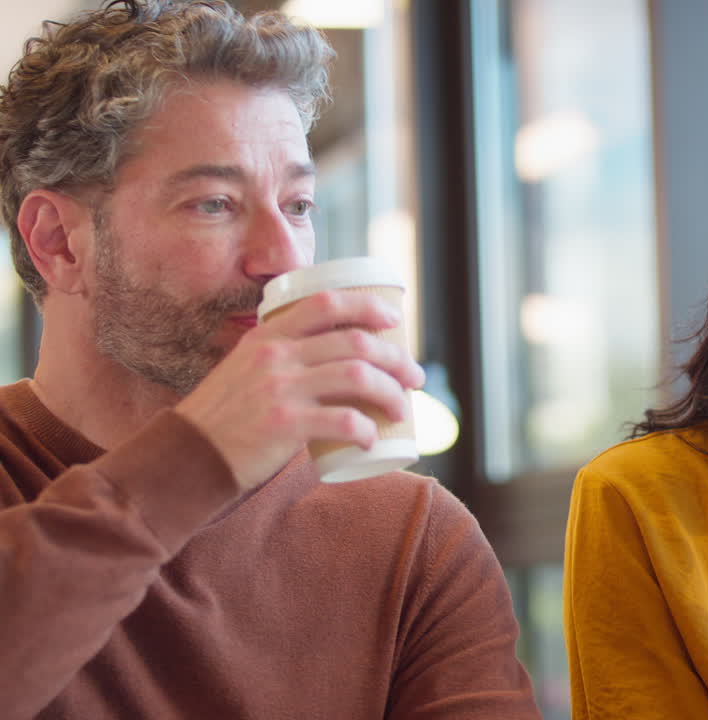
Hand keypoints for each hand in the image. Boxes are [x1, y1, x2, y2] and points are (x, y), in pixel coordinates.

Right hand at [175, 290, 425, 490]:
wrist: (187, 456)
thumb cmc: (224, 417)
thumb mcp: (245, 369)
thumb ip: (279, 358)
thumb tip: (329, 356)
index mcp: (267, 335)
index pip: (326, 302)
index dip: (367, 305)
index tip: (393, 320)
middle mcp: (275, 355)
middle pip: (355, 342)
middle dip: (397, 357)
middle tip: (414, 377)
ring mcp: (280, 389)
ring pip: (358, 376)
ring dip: (392, 393)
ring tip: (404, 409)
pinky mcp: (284, 425)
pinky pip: (344, 420)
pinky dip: (368, 430)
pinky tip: (373, 439)